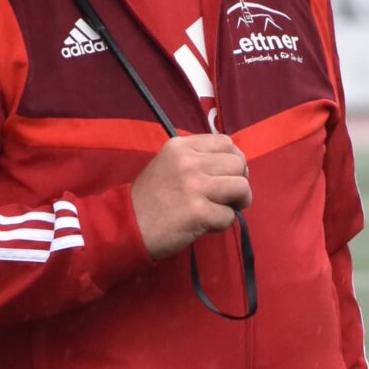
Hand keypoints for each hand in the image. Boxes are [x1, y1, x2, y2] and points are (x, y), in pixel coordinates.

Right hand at [132, 134, 252, 260]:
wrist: (126, 225)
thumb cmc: (151, 198)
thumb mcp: (169, 164)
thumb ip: (198, 159)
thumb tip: (237, 166)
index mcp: (181, 146)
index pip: (227, 143)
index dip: (234, 161)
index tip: (227, 176)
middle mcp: (188, 161)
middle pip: (238, 164)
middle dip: (239, 182)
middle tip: (227, 197)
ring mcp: (194, 185)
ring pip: (241, 187)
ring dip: (237, 203)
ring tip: (221, 210)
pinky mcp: (197, 211)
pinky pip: (229, 216)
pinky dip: (222, 223)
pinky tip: (205, 224)